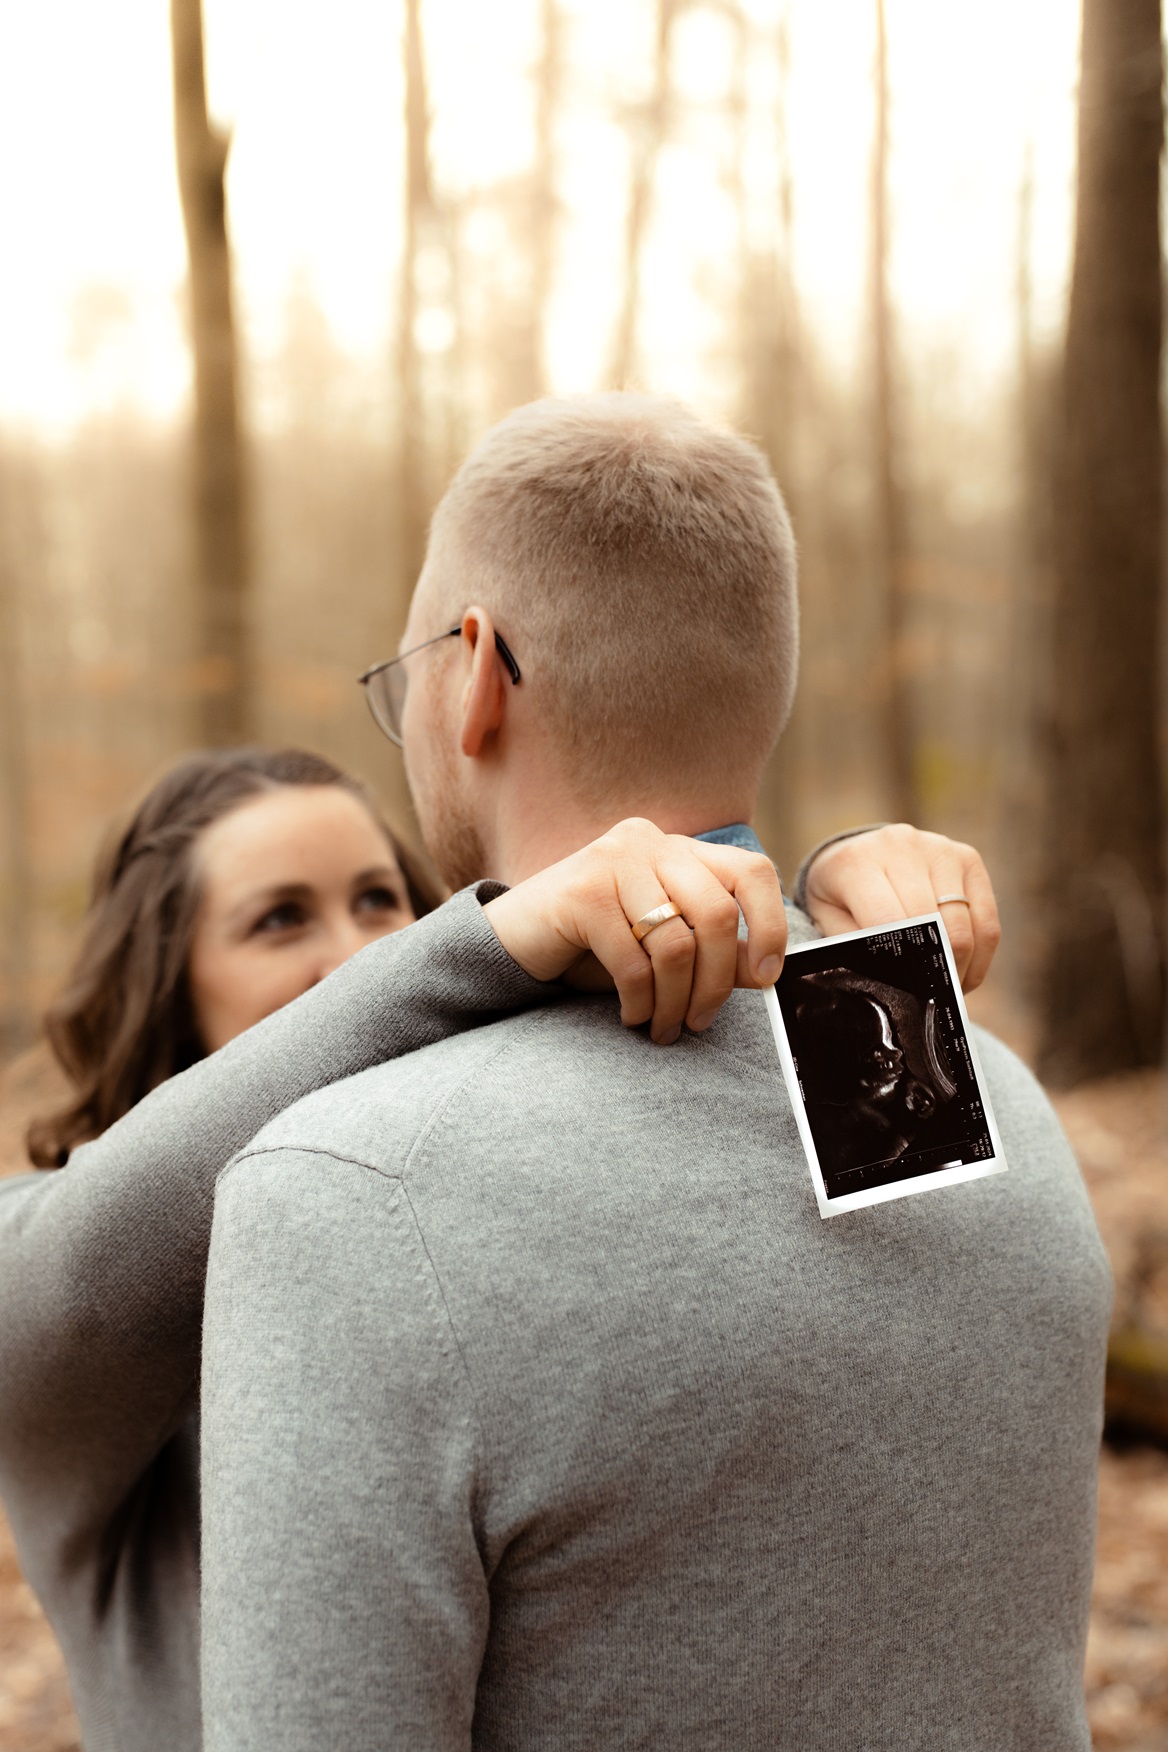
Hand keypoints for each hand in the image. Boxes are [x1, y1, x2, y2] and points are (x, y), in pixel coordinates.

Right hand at [482, 819, 785, 1044]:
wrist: (516, 940)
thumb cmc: (597, 944)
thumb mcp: (663, 945)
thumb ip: (714, 951)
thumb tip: (763, 973)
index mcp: (679, 848)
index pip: (752, 871)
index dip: (770, 925)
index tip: (766, 977)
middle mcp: (650, 842)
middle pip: (717, 915)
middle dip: (717, 983)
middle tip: (700, 1021)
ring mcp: (614, 861)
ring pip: (676, 945)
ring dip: (675, 1002)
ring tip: (662, 1028)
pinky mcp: (581, 892)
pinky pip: (633, 962)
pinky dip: (639, 1002)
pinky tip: (631, 1016)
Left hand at [801, 824, 1001, 991]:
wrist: (859, 851)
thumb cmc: (842, 893)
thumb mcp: (827, 918)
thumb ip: (852, 944)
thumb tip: (888, 975)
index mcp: (857, 863)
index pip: (889, 921)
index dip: (903, 964)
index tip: (908, 992)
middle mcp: (901, 847)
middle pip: (932, 924)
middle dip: (934, 970)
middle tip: (931, 998)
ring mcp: (939, 849)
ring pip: (964, 925)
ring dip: (960, 966)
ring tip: (948, 988)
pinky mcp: (968, 858)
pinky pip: (987, 918)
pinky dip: (980, 954)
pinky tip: (966, 972)